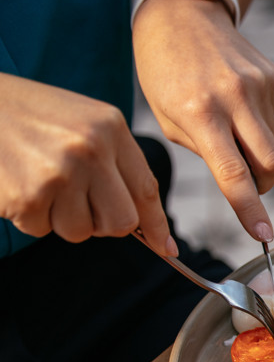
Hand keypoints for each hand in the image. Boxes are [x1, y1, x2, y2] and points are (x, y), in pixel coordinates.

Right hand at [0, 73, 176, 254]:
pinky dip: (31, 216)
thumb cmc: (28, 114)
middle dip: (103, 223)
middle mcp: (90, 150)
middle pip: (121, 222)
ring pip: (81, 231)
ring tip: (42, 183)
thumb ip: (116, 162)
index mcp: (110, 128)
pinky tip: (20, 184)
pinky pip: (42, 230)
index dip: (156, 225)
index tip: (165, 247)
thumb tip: (146, 224)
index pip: (147, 189)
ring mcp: (60, 174)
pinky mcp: (29, 196)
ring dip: (61, 218)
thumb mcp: (83, 121)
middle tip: (79, 203)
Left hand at [132, 0, 273, 241]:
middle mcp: (235, 98)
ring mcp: (259, 85)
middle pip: (272, 164)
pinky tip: (235, 102)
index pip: (234, 174)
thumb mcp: (168, 118)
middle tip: (249, 186)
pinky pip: (272, 118)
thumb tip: (243, 182)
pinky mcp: (273, 77)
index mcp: (200, 112)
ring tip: (228, 125)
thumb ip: (205, 151)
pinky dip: (257, 122)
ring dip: (255, 149)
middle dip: (264, 186)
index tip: (264, 237)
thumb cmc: (164, 72)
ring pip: (272, 143)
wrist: (182, 15)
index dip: (251, 210)